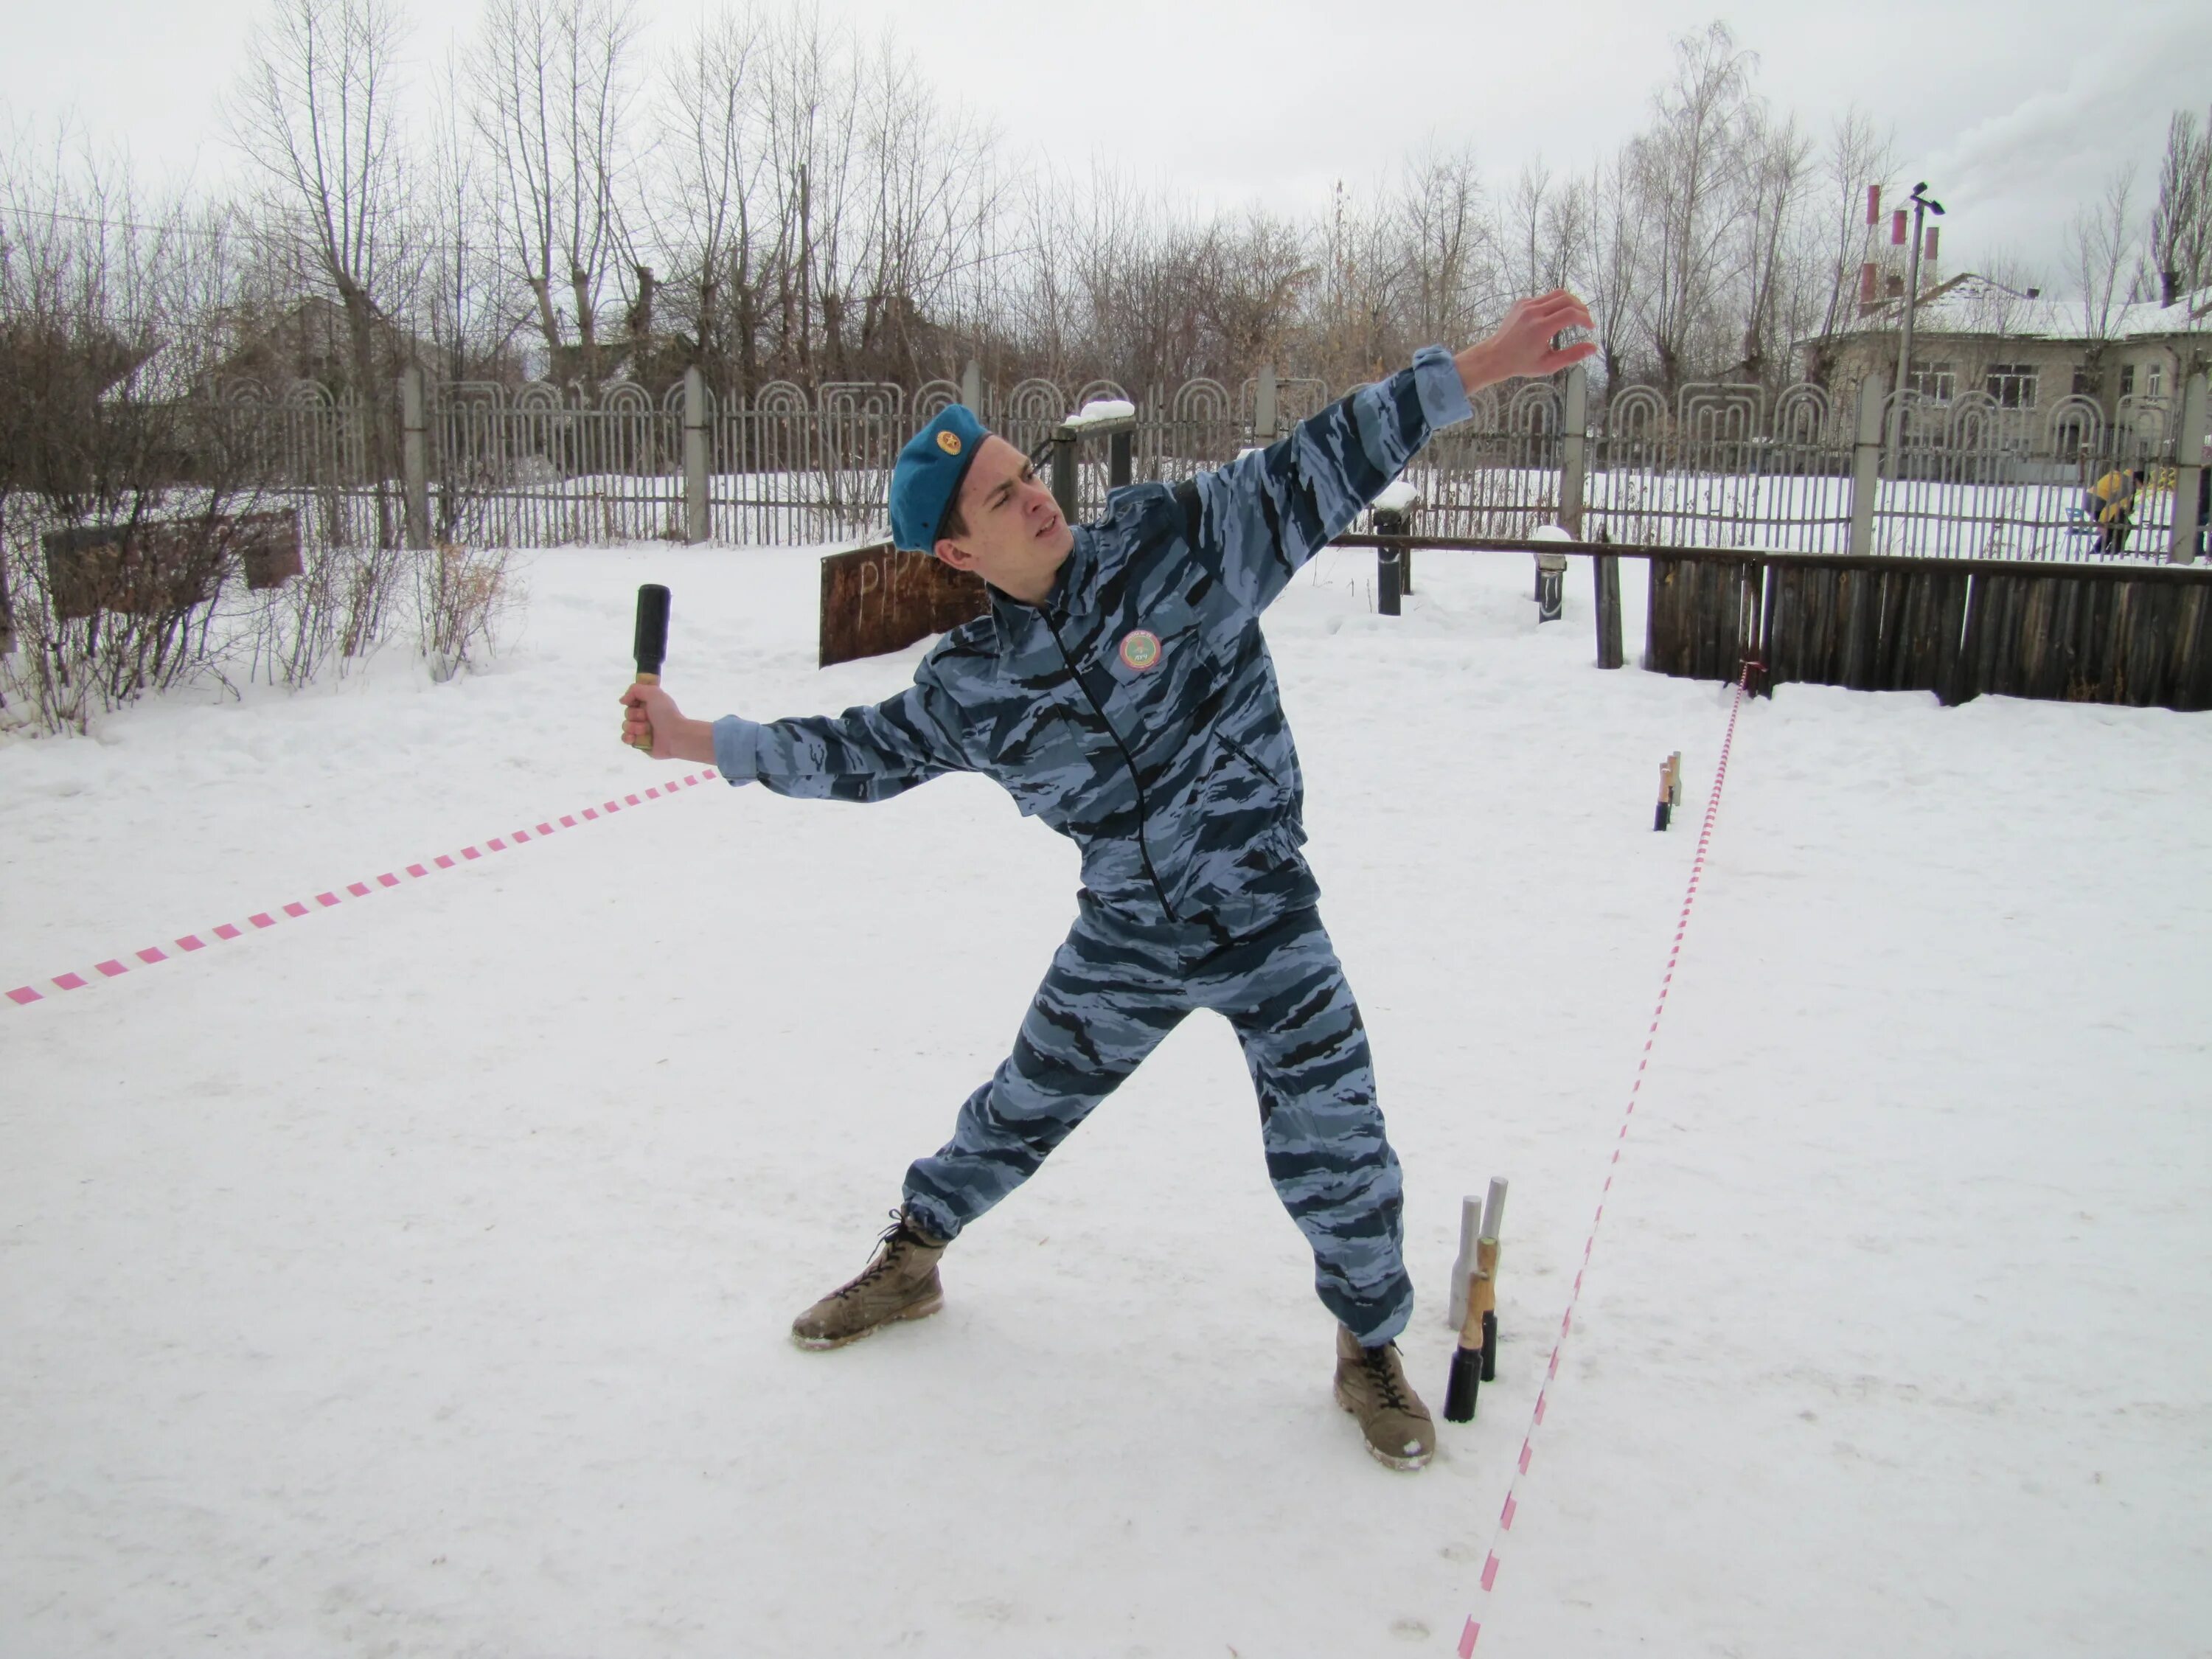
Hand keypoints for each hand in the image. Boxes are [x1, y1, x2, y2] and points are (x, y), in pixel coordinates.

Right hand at [617, 681, 712, 761]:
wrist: (675, 735)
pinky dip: (628, 737)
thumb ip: (636, 689)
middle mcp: (646, 717)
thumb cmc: (666, 713)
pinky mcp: (640, 743)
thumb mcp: (653, 692)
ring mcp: (642, 730)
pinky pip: (626, 738)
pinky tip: (634, 737)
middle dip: (634, 714)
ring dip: (634, 726)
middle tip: (646, 717)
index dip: (631, 700)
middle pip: (628, 713)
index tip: (635, 702)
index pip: (632, 700)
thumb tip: (622, 700)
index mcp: (650, 705)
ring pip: (626, 725)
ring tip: (646, 729)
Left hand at [1454, 290, 1598, 394]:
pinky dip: (1555, 303)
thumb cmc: (1522, 363)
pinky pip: (1544, 297)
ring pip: (1556, 294)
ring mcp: (1526, 305)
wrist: (1495, 356)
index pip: (1571, 314)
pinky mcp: (1522, 302)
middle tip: (1585, 319)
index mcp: (1541, 328)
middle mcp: (1534, 312)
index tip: (1590, 327)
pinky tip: (1556, 316)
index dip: (1585, 318)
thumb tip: (1593, 348)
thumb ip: (1572, 355)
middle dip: (1581, 307)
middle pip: (1567, 299)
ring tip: (1575, 314)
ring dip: (1570, 302)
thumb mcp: (1549, 364)